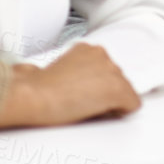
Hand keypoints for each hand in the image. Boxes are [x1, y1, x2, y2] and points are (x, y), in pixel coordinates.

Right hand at [0, 42, 139, 129]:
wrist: (32, 96)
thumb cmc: (34, 90)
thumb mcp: (52, 70)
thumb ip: (69, 70)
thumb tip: (65, 82)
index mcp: (86, 49)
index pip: (103, 69)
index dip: (95, 86)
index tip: (83, 94)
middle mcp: (102, 55)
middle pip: (116, 79)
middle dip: (104, 93)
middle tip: (82, 104)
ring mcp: (111, 71)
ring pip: (124, 91)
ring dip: (110, 102)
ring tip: (85, 109)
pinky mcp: (117, 90)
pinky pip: (132, 104)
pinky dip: (121, 112)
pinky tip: (100, 115)